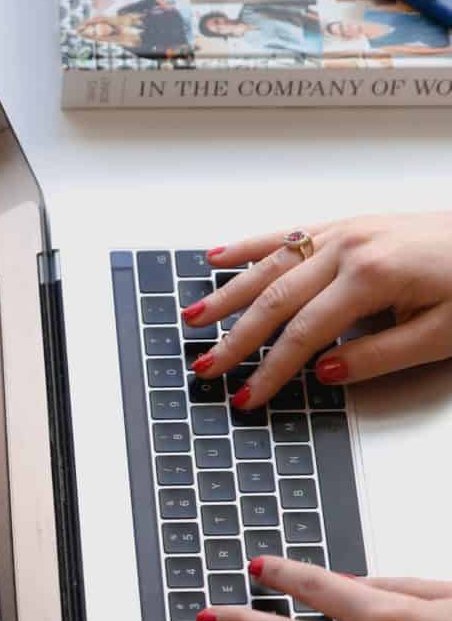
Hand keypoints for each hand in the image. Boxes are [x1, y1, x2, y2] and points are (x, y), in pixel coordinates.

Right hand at [184, 213, 451, 407]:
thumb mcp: (442, 334)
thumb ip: (379, 357)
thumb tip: (322, 373)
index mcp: (371, 276)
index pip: (304, 334)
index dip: (270, 370)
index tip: (247, 396)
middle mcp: (349, 247)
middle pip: (275, 298)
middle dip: (236, 337)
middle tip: (206, 366)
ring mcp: (345, 231)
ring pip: (271, 264)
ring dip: (228, 293)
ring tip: (193, 317)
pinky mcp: (349, 224)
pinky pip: (288, 233)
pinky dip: (250, 246)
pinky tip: (219, 256)